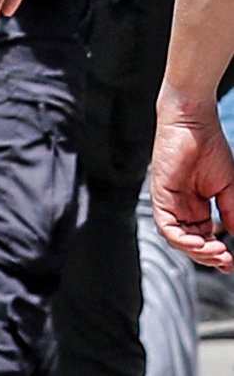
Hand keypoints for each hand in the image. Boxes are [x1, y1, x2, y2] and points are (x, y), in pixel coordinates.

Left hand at [154, 106, 233, 268]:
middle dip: (207, 256)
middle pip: (189, 242)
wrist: (194, 123)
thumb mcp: (228, 188)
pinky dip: (182, 239)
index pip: (202, 237)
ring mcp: (168, 201)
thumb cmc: (210, 148)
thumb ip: (231, 213)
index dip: (214, 253)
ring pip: (176, 238)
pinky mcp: (159, 195)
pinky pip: (165, 225)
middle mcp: (181, 206)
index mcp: (196, 206)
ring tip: (218, 252)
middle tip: (225, 260)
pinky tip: (201, 242)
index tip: (229, 262)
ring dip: (197, 251)